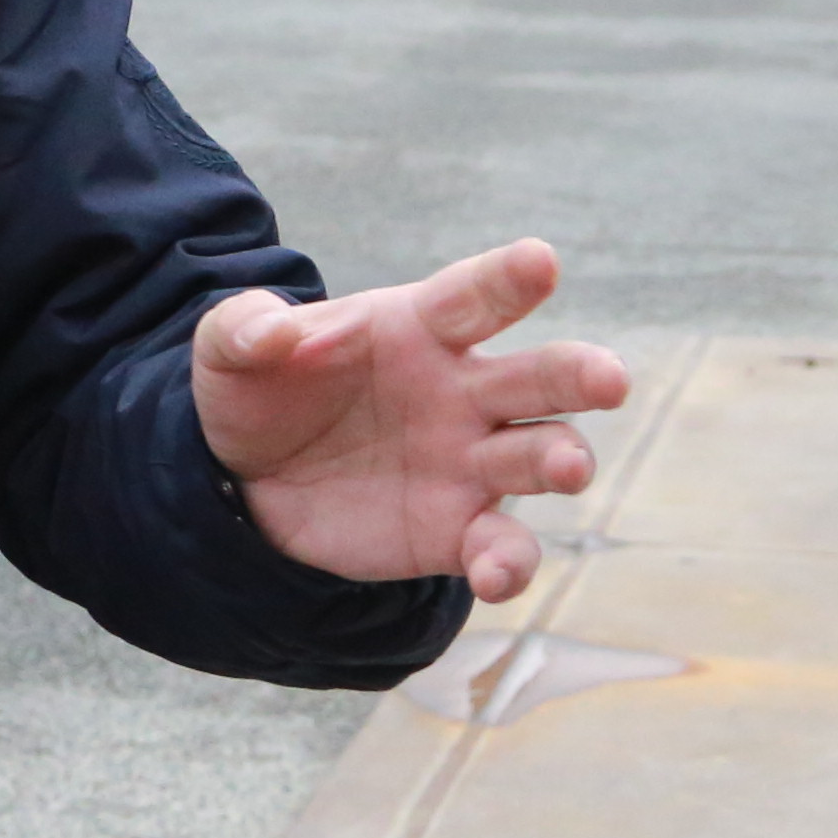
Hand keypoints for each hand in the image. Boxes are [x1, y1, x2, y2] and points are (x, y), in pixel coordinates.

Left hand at [192, 239, 629, 608]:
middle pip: (540, 377)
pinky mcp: (458, 530)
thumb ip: (245, 328)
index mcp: (419, 327)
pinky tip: (496, 576)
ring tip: (568, 466)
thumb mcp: (229, 351)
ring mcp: (470, 462)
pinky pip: (501, 547)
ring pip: (542, 455)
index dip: (508, 279)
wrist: (246, 480)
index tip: (541, 261)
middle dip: (579, 374)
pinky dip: (510, 563)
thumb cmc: (259, 392)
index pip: (475, 295)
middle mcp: (464, 391)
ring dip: (563, 459)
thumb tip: (275, 332)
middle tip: (608, 379)